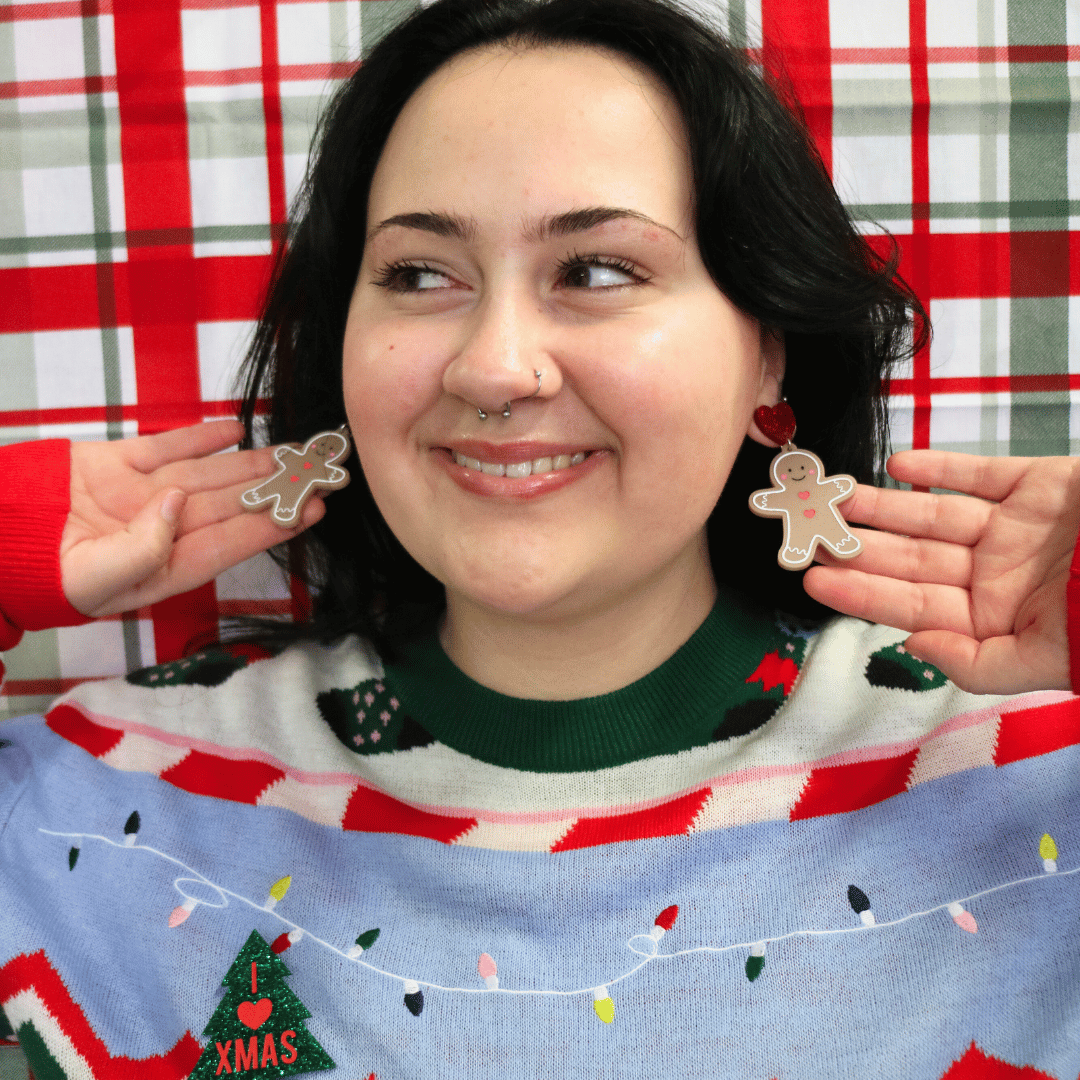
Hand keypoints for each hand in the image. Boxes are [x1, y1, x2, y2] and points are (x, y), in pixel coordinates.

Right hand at [61, 420, 325, 616]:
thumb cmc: (36, 575)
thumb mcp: (92, 578)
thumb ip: (142, 549)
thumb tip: (178, 504)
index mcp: (163, 565)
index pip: (231, 542)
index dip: (274, 525)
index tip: (314, 510)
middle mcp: (162, 528)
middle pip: (230, 504)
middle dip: (276, 489)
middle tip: (322, 473)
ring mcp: (140, 493)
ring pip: (208, 473)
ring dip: (250, 460)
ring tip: (291, 450)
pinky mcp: (115, 463)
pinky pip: (166, 446)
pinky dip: (199, 436)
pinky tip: (236, 429)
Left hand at [802, 450, 1079, 695]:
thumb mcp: (1047, 661)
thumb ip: (977, 664)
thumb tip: (913, 646)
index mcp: (994, 619)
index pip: (909, 605)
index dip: (859, 591)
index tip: (812, 579)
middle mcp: (996, 573)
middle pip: (911, 558)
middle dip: (858, 547)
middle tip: (807, 531)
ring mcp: (1014, 528)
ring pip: (932, 514)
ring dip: (882, 506)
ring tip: (836, 497)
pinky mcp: (1038, 486)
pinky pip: (979, 474)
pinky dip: (939, 467)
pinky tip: (898, 466)